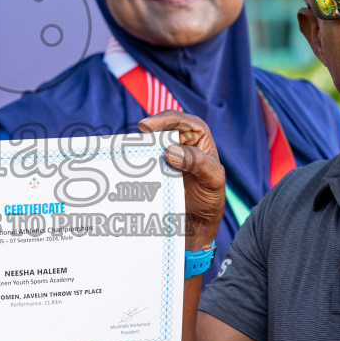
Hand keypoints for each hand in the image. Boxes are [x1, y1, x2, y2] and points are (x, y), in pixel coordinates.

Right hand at [139, 111, 224, 250]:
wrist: (197, 221)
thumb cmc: (210, 197)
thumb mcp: (213, 180)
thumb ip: (198, 163)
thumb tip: (170, 150)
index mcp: (199, 139)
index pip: (184, 121)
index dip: (166, 119)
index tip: (147, 126)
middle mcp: (181, 143)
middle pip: (163, 128)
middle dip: (150, 129)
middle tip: (138, 135)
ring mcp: (166, 155)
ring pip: (151, 143)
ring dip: (140, 146)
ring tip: (129, 151)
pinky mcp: (155, 169)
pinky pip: (143, 161)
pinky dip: (135, 161)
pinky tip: (126, 166)